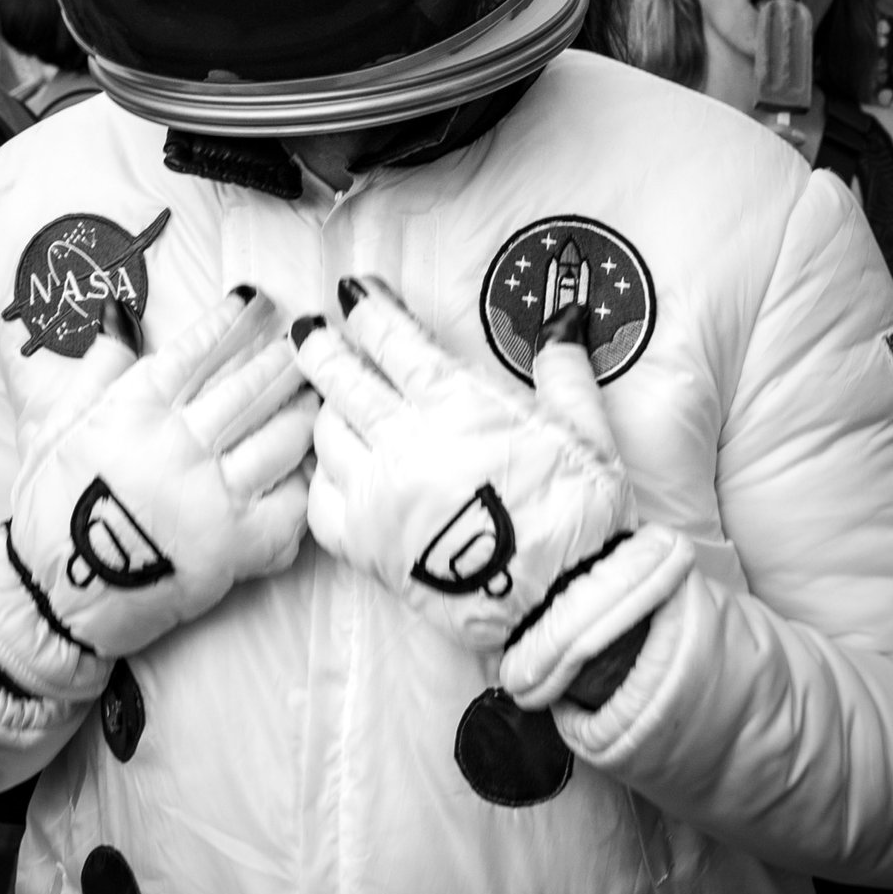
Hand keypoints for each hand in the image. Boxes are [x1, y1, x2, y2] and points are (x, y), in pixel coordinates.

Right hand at [4, 286, 315, 662]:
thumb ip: (97, 369)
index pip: (197, 349)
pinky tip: (315, 457)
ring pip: (282, 435)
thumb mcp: (55, 427)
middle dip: (282, 356)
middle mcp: (179, 445)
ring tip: (317, 389)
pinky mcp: (239, 545)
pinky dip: (307, 475)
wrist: (55, 600)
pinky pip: (293, 499)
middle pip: (250, 385)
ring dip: (305, 406)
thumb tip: (122, 315)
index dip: (231, 319)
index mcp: (134, 410)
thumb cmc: (48, 514)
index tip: (255, 300)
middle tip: (304, 338)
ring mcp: (214, 496)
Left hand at [295, 279, 629, 658]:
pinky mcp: (367, 547)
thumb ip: (564, 368)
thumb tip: (565, 321)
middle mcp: (406, 444)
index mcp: (456, 406)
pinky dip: (321, 474)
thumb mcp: (584, 429)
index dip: (369, 309)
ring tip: (325, 395)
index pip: (394, 341)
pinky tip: (332, 464)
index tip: (354, 290)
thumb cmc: (579, 514)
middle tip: (308, 328)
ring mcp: (379, 497)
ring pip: (326, 435)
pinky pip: (321, 500)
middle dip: (322, 347)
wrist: (562, 603)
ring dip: (323, 407)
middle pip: (344, 380)